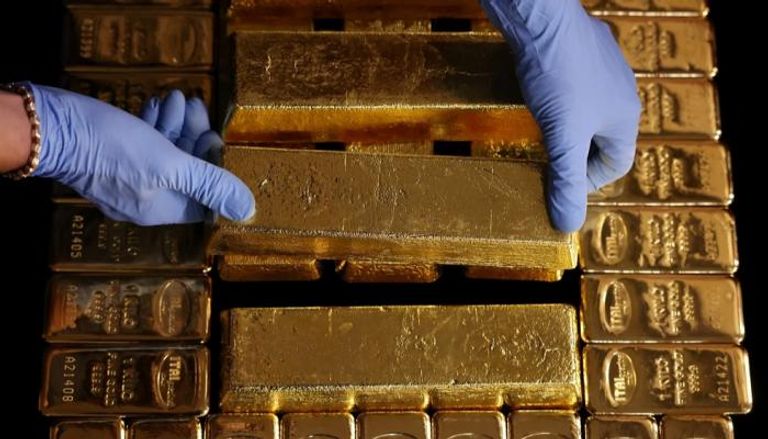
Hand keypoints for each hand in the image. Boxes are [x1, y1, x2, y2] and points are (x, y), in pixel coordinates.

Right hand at [29, 84, 254, 224]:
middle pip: (185, 171)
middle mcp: (144, 198)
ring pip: (165, 152)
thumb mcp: (171, 165)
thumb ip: (210, 184)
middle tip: (195, 107)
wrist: (51, 127)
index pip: (203, 198)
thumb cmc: (113, 148)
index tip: (216, 140)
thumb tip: (248, 210)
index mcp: (160, 209)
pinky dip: (155, 124)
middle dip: (195, 137)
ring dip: (176, 124)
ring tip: (176, 99)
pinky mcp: (112, 155)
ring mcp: (126, 178)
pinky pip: (144, 144)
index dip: (215, 169)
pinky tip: (156, 104)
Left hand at [480, 0, 640, 231]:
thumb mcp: (561, 137)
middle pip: (603, 139)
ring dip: (568, 128)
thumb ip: (565, 181)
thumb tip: (568, 225)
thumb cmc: (558, 77)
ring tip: (542, 134)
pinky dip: (561, 100)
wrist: (543, 20)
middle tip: (549, 163)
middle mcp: (622, 92)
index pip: (616, 164)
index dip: (588, 182)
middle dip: (577, 155)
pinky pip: (577, 87)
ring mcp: (605, 68)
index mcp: (625, 116)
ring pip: (589, 112)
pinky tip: (540, 97)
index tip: (559, 184)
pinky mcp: (583, 51)